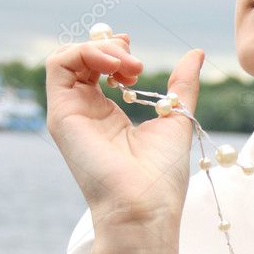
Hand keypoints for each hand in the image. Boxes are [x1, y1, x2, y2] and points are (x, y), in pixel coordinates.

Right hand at [45, 30, 204, 233]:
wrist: (145, 206)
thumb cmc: (162, 176)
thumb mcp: (176, 117)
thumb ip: (182, 84)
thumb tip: (195, 53)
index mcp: (109, 117)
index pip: (98, 69)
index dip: (116, 53)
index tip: (140, 62)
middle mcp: (86, 113)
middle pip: (82, 60)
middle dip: (111, 48)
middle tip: (138, 66)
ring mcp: (71, 114)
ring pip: (67, 58)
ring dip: (100, 48)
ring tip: (130, 67)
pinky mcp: (62, 115)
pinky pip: (58, 65)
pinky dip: (86, 52)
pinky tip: (115, 67)